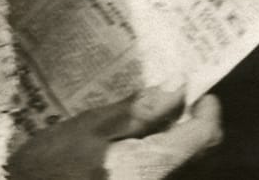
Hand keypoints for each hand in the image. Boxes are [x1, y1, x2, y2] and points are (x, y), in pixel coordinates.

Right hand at [10, 87, 222, 179]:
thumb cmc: (50, 166)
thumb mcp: (90, 128)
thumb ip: (138, 111)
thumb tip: (177, 87)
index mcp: (152, 167)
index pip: (204, 138)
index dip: (208, 111)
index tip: (200, 91)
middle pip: (197, 155)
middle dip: (193, 124)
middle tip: (177, 97)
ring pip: (179, 165)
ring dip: (175, 138)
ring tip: (153, 113)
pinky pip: (159, 174)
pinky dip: (157, 153)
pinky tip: (135, 139)